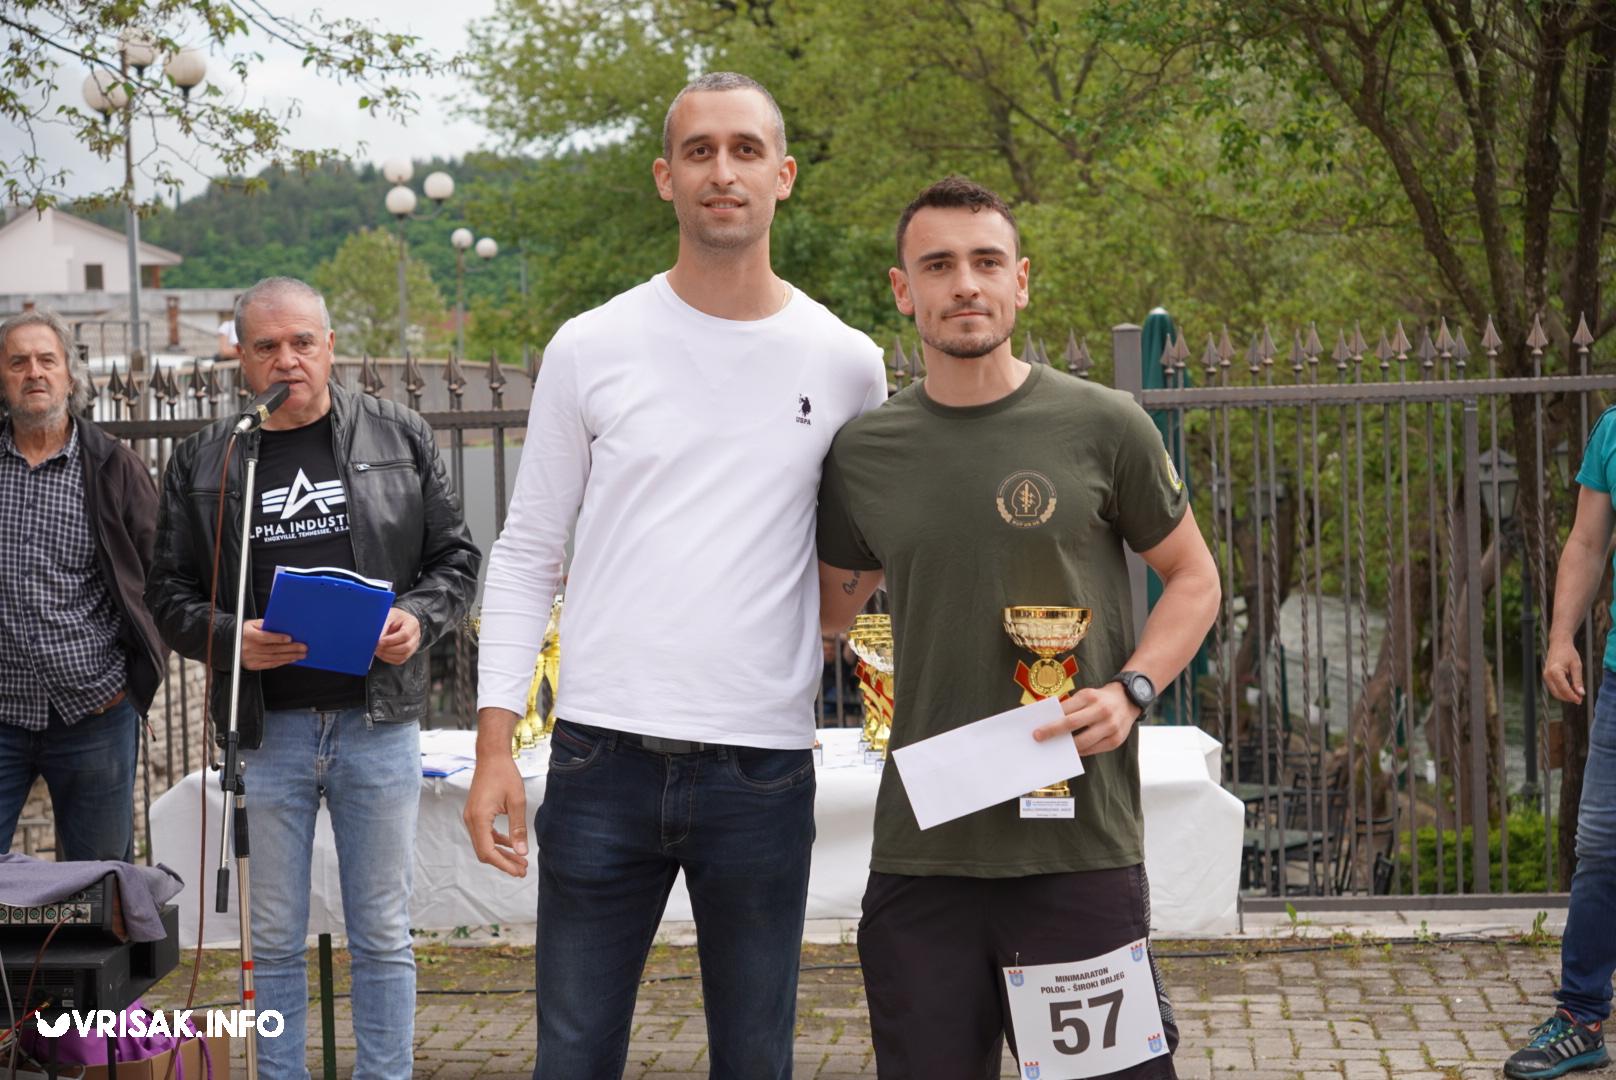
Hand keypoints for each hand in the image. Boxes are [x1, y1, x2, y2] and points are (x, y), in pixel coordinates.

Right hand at [241, 619, 306, 669]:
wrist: (230, 644)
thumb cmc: (244, 632)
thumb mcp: (252, 624)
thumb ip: (265, 624)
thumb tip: (281, 625)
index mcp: (249, 636)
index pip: (265, 638)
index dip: (278, 638)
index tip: (290, 638)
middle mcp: (250, 648)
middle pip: (273, 649)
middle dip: (290, 649)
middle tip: (303, 647)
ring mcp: (252, 658)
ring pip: (274, 658)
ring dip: (290, 657)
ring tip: (301, 655)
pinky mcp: (253, 665)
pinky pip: (270, 665)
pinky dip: (282, 662)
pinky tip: (291, 659)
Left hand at [374, 607, 421, 664]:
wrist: (396, 620)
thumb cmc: (392, 617)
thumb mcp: (388, 616)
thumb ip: (383, 626)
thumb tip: (377, 638)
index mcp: (413, 623)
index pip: (405, 635)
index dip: (391, 640)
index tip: (379, 641)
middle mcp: (416, 635)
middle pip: (406, 647)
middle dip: (389, 649)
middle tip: (376, 646)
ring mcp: (414, 645)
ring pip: (403, 655)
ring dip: (388, 655)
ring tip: (377, 650)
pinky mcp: (408, 653)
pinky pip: (400, 660)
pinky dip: (389, 659)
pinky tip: (381, 653)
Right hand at [462, 753, 529, 877]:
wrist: (492, 756)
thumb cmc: (504, 774)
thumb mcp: (516, 801)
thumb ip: (518, 828)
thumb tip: (522, 852)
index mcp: (479, 818)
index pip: (488, 851)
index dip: (503, 864)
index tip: (519, 871)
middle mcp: (471, 820)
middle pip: (484, 852)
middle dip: (503, 862)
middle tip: (522, 870)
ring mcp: (471, 817)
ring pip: (484, 844)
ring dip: (501, 853)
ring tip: (520, 861)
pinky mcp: (475, 814)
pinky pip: (484, 834)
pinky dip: (496, 842)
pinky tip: (511, 844)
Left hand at [1033, 683, 1140, 755]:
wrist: (1128, 700)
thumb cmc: (1099, 699)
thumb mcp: (1085, 695)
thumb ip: (1069, 706)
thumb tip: (1048, 721)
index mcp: (1090, 697)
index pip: (1066, 710)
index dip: (1050, 721)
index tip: (1036, 730)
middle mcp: (1101, 710)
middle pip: (1072, 724)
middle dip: (1053, 732)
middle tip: (1038, 738)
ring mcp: (1110, 726)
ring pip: (1083, 741)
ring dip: (1067, 746)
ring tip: (1055, 748)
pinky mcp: (1116, 740)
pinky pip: (1094, 749)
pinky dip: (1081, 751)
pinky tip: (1072, 751)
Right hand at [1543, 639, 1584, 703]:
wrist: (1559, 644)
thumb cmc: (1568, 653)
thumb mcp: (1577, 666)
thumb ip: (1578, 680)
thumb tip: (1581, 693)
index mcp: (1555, 672)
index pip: (1564, 689)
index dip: (1572, 696)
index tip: (1580, 700)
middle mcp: (1547, 675)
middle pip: (1557, 693)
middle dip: (1568, 698)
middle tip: (1580, 699)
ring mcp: (1545, 676)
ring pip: (1555, 692)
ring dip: (1565, 695)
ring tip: (1576, 694)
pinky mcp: (1546, 677)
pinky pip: (1553, 688)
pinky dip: (1562, 691)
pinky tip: (1571, 689)